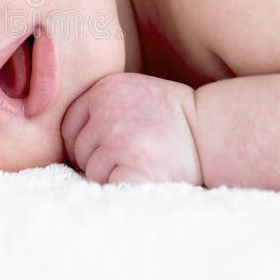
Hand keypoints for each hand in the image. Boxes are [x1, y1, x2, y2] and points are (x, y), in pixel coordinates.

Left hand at [60, 72, 202, 185]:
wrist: (215, 130)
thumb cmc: (173, 117)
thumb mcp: (132, 92)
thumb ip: (100, 105)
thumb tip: (64, 140)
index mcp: (103, 90)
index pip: (68, 126)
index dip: (83, 144)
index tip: (105, 150)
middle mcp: (107, 112)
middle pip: (78, 151)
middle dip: (98, 161)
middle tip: (132, 157)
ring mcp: (120, 139)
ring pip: (92, 172)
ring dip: (112, 177)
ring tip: (142, 164)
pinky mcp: (134, 165)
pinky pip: (108, 186)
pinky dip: (122, 189)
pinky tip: (141, 178)